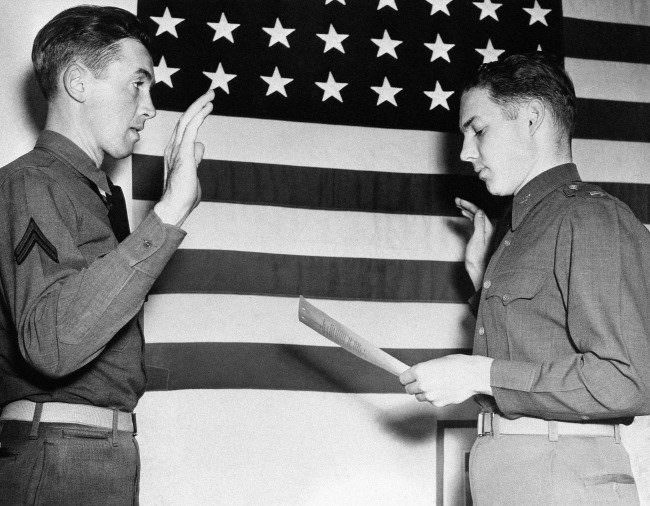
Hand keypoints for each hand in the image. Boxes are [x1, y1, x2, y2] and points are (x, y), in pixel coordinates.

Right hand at [154, 90, 214, 226]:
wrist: (174, 208)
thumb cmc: (182, 195)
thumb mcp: (192, 172)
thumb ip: (195, 157)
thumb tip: (200, 145)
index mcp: (175, 151)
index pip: (185, 128)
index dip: (195, 114)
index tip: (207, 106)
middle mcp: (173, 147)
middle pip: (185, 119)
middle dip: (198, 105)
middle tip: (210, 94)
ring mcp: (176, 150)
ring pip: (187, 120)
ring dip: (199, 106)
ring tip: (210, 96)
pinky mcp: (183, 153)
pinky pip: (190, 129)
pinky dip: (199, 116)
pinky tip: (207, 108)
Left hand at [399, 354, 493, 406]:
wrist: (473, 375)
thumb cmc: (458, 365)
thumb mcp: (436, 362)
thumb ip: (423, 370)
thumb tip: (415, 376)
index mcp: (420, 371)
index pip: (403, 379)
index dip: (406, 378)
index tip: (408, 378)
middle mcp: (422, 384)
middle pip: (409, 389)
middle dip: (413, 386)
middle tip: (421, 381)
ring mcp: (430, 395)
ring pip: (419, 397)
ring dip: (423, 393)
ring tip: (434, 385)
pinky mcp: (438, 403)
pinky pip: (431, 401)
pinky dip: (434, 397)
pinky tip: (442, 390)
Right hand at [455, 198, 493, 290]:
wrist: (478, 271)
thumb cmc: (477, 258)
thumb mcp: (477, 240)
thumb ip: (479, 225)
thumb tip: (479, 211)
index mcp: (489, 228)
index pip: (479, 211)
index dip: (469, 204)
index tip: (458, 201)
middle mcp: (488, 229)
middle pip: (478, 213)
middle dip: (467, 205)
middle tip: (456, 201)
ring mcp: (484, 233)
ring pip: (476, 217)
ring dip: (467, 210)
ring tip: (458, 206)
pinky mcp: (480, 237)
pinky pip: (475, 223)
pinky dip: (468, 217)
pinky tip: (464, 215)